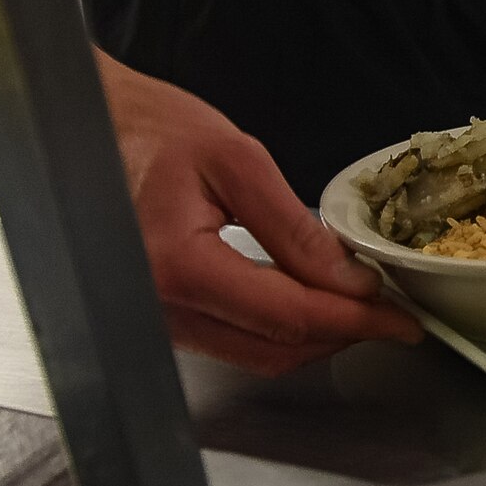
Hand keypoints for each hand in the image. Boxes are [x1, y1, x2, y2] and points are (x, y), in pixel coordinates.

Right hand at [97, 52, 422, 374]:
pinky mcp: (160, 319)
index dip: (356, 322)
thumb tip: (350, 280)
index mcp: (177, 266)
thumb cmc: (148, 130)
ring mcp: (156, 321)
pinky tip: (310, 301)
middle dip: (342, 334)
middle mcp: (159, 308)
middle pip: (275, 349)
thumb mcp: (235, 160)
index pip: (288, 317)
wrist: (83, 130)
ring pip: (255, 355)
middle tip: (390, 312)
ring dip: (314, 336)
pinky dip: (279, 330)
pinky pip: (231, 342)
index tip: (402, 319)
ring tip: (358, 305)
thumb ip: (293, 227)